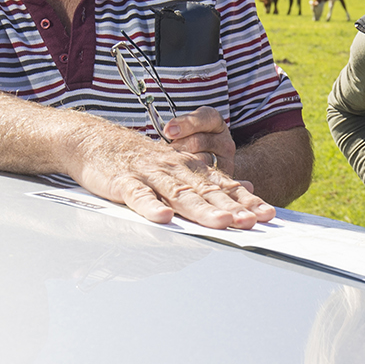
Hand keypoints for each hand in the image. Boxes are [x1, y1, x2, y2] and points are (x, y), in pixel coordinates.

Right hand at [67, 119, 271, 230]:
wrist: (96, 141)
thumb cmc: (141, 160)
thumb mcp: (179, 168)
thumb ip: (211, 180)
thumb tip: (246, 187)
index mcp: (190, 169)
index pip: (223, 187)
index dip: (246, 201)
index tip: (268, 214)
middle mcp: (176, 170)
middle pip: (207, 192)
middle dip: (231, 208)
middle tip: (253, 222)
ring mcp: (150, 175)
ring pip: (179, 194)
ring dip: (201, 209)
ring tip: (222, 223)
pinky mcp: (124, 182)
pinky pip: (139, 195)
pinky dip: (151, 207)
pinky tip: (164, 218)